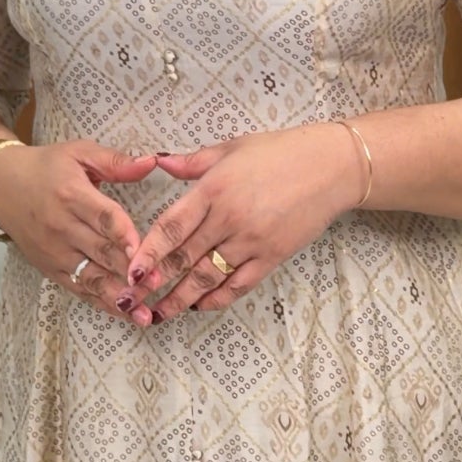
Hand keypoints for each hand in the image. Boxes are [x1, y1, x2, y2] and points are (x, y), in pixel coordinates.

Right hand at [0, 140, 158, 324]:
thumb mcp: (79, 153)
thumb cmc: (46, 168)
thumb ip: (116, 162)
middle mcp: (62, 227)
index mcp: (72, 195)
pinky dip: (101, 302)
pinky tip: (124, 313)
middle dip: (130, 271)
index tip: (144, 251)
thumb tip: (152, 162)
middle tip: (159, 284)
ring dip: (119, 296)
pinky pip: (79, 289)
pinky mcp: (50, 268)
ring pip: (91, 277)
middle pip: (101, 252)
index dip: (124, 235)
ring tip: (144, 313)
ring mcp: (55, 252)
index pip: (103, 218)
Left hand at [122, 124, 364, 319]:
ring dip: (182, 299)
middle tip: (134, 302)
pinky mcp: (272, 256)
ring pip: (208, 276)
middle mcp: (229, 218)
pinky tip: (201, 306)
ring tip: (161, 314)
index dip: (148, 252)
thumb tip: (159, 161)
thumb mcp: (232, 147)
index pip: (171, 227)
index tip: (130, 272)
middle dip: (157, 283)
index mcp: (214, 189)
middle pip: (184, 257)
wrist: (332, 167)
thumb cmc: (282, 152)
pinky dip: (218, 298)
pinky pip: (239, 284)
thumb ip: (193, 162)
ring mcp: (251, 241)